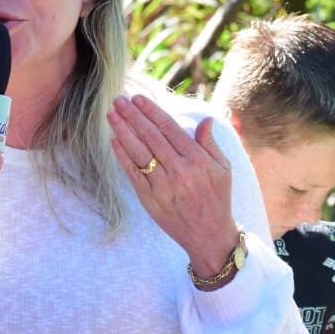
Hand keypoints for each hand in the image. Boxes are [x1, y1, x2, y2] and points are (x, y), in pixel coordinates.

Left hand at [107, 94, 237, 283]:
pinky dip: (122, 156)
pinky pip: (133, 173)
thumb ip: (210, 143)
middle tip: (118, 100)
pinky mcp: (150, 199)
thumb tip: (205, 120)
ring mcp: (162, 186)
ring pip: (139, 152)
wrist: (209, 235)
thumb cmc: (217, 198)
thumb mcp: (223, 169)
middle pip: (151, 136)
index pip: (169, 128)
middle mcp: (179, 171)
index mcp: (197, 160)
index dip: (151, 111)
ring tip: (111, 115)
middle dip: (132, 116)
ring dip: (123, 131)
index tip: (137, 98)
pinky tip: (114, 141)